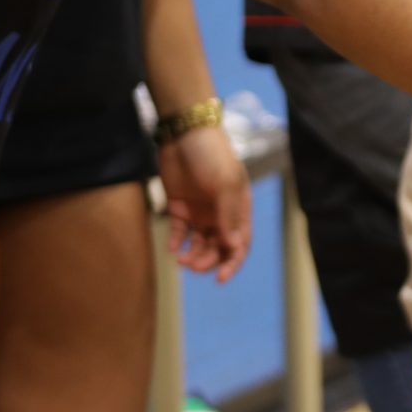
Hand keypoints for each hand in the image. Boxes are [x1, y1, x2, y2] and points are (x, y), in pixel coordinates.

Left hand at [158, 123, 252, 279]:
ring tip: (181, 260)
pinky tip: (172, 249)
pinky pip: (178, 233)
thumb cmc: (211, 156)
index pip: (239, 243)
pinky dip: (176, 243)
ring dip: (192, 256)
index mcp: (238, 209)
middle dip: (207, 261)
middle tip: (193, 266)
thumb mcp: (225, 184)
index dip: (233, 262)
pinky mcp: (178, 207)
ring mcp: (199, 211)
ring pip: (198, 244)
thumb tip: (233, 246)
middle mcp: (220, 213)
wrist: (184, 133)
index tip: (220, 277)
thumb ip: (228, 216)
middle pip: (217, 247)